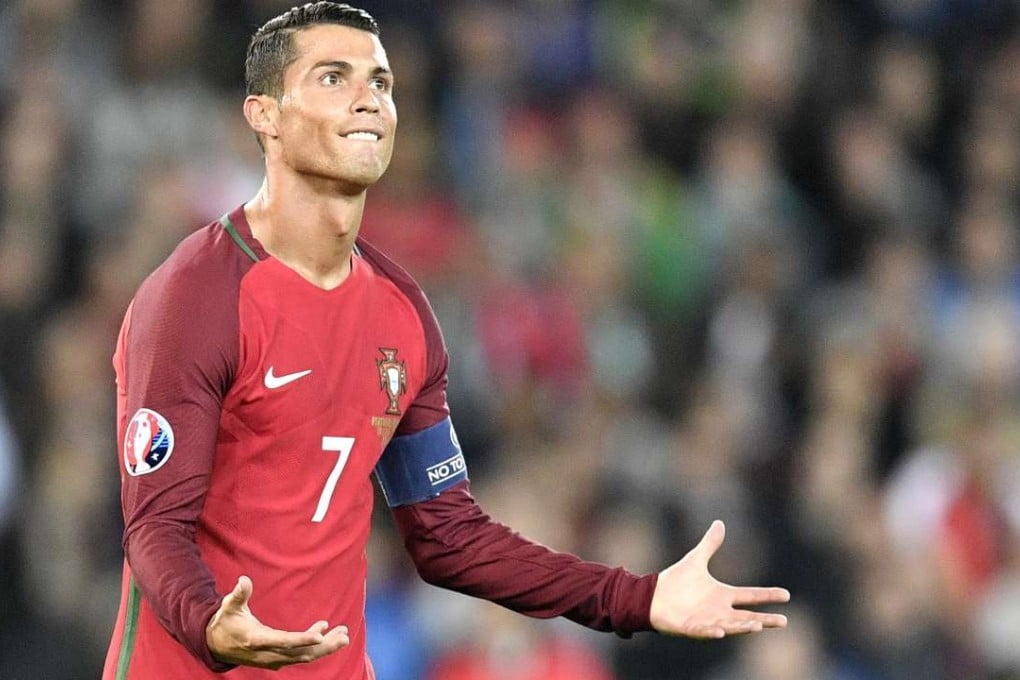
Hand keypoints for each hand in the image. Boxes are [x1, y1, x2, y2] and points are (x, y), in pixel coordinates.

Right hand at [206, 576, 349, 668]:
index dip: (302, 639)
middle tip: (345, 635)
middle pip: (301, 653)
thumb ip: (238, 595)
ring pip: (304, 656)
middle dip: (324, 646)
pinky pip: (300, 655)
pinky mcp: (277, 659)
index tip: (320, 635)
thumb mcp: (228, 606)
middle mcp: (268, 654)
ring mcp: (273, 659)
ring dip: (325, 647)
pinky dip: (315, 647)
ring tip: (344, 635)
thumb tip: (244, 580)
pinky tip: (326, 632)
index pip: (284, 642)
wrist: (214, 644)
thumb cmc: (225, 621)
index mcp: (257, 640)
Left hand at [649, 520, 789, 638]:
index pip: (750, 595)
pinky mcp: (692, 628)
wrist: (652, 596)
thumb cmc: (675, 582)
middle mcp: (719, 611)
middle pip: (747, 617)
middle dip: (765, 620)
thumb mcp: (696, 560)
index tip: (787, 595)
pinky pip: (704, 632)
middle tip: (784, 621)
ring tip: (757, 626)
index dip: (768, 595)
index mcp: (722, 596)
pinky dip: (712, 632)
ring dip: (743, 627)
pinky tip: (721, 632)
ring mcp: (707, 621)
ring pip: (730, 626)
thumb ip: (710, 544)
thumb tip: (720, 523)